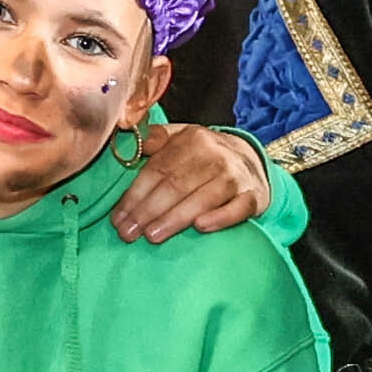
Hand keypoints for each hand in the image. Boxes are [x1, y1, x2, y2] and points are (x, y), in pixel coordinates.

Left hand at [109, 122, 272, 242]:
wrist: (251, 161)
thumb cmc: (205, 155)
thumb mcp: (181, 139)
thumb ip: (155, 139)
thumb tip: (125, 135)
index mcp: (192, 139)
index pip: (158, 170)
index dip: (135, 195)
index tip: (117, 218)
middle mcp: (215, 156)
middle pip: (176, 186)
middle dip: (148, 211)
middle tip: (128, 233)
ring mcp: (236, 176)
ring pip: (203, 199)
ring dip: (175, 219)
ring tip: (152, 236)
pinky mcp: (253, 196)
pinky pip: (237, 209)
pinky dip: (220, 218)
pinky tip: (200, 227)